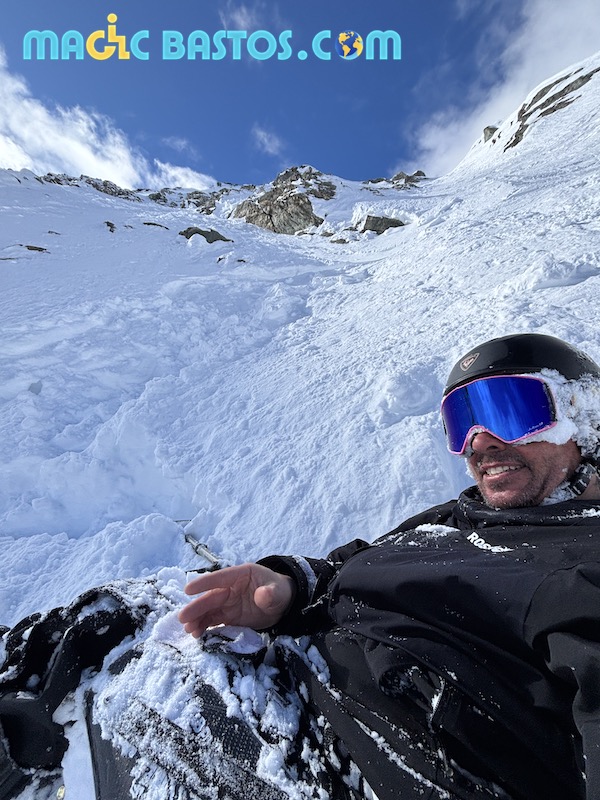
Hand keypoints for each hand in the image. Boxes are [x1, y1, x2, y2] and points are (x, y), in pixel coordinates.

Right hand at [178, 563, 294, 637]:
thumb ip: (270, 593)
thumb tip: (262, 594)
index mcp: (241, 575)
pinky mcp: (229, 617)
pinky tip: (198, 635)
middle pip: (211, 597)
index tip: (188, 590)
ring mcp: (229, 603)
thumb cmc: (279, 591)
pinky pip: (214, 621)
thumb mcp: (278, 591)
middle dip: (196, 607)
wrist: (283, 604)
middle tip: (183, 618)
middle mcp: (231, 588)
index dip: (204, 583)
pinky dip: (205, 627)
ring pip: (209, 611)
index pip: (220, 578)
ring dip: (198, 619)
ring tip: (189, 630)